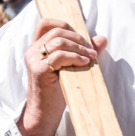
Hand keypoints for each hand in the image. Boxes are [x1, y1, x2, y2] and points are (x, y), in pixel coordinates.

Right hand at [18, 19, 106, 135]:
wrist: (45, 112)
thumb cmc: (58, 90)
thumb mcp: (71, 67)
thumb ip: (83, 51)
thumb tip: (102, 38)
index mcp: (37, 47)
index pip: (46, 23)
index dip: (65, 24)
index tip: (80, 39)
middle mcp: (32, 50)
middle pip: (57, 30)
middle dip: (79, 38)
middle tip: (91, 51)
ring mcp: (34, 59)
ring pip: (59, 41)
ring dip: (80, 48)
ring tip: (91, 58)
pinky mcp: (39, 70)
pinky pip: (59, 55)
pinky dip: (75, 57)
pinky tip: (85, 63)